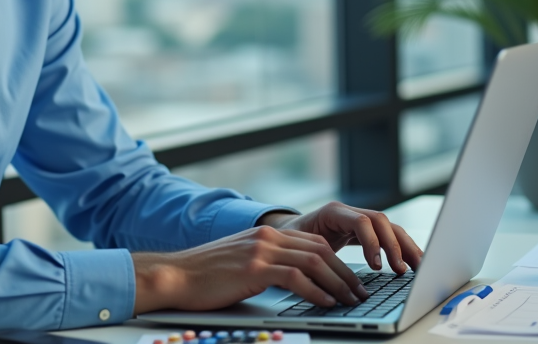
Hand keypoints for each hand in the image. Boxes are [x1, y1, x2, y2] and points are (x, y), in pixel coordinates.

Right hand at [132, 225, 370, 313]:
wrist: (176, 275)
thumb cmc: (206, 275)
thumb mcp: (242, 262)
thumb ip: (267, 263)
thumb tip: (295, 280)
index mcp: (266, 234)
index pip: (314, 243)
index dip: (338, 262)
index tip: (352, 282)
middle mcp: (267, 237)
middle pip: (320, 250)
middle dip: (345, 273)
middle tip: (360, 293)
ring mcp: (260, 250)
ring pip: (313, 261)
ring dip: (337, 283)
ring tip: (350, 300)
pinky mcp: (253, 268)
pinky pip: (295, 277)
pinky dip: (316, 291)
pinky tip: (326, 303)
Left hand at [259, 202, 422, 274]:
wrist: (285, 233)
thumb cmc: (290, 241)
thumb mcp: (298, 248)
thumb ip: (313, 259)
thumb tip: (327, 282)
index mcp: (332, 212)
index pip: (360, 221)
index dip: (372, 243)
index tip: (377, 266)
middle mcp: (348, 212)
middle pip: (381, 221)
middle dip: (395, 245)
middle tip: (402, 270)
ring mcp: (358, 218)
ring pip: (389, 227)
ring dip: (404, 247)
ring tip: (417, 268)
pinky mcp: (364, 230)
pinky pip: (387, 235)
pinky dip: (401, 248)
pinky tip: (412, 263)